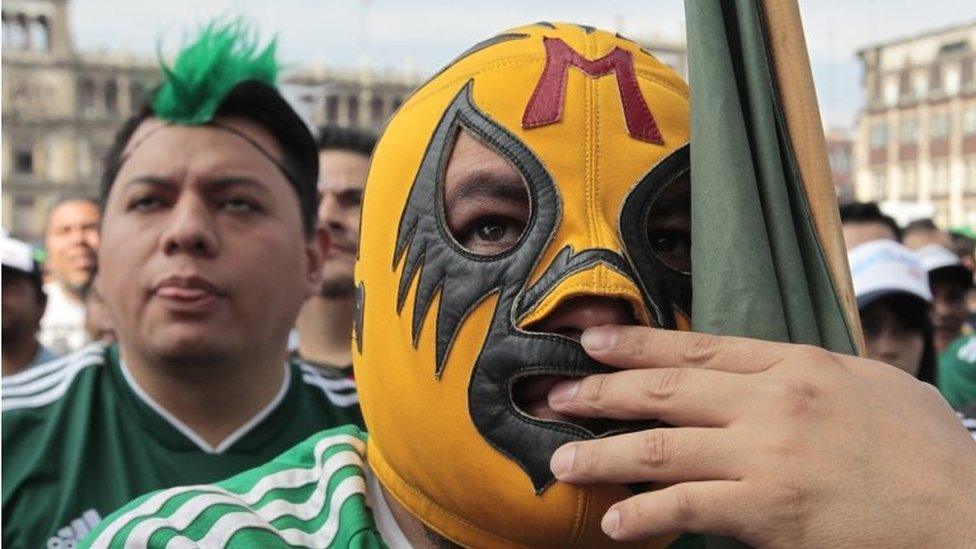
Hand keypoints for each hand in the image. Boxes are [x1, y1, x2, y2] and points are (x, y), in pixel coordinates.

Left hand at [547, 326, 975, 546]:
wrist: (968, 512)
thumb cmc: (926, 449)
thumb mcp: (871, 383)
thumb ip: (808, 372)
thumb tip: (761, 368)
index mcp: (796, 364)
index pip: (698, 345)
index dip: (637, 344)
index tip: (592, 343)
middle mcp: (771, 402)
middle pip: (666, 390)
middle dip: (602, 394)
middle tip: (554, 397)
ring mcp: (766, 456)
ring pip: (662, 448)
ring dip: (604, 456)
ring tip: (563, 464)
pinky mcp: (768, 511)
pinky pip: (688, 509)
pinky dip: (646, 516)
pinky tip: (617, 525)